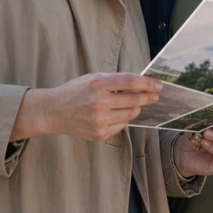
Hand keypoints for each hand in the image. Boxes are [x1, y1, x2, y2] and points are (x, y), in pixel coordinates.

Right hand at [10, 73, 161, 141]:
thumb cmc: (76, 91)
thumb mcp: (93, 78)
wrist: (53, 111)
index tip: (158, 85)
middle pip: (133, 100)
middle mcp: (98, 102)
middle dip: (148, 97)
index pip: (130, 82)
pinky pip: (121, 125)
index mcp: (97, 83)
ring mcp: (98, 120)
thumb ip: (115, 81)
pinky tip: (116, 114)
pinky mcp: (99, 133)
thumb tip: (141, 84)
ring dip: (135, 108)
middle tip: (155, 96)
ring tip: (132, 104)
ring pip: (130, 114)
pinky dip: (123, 118)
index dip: (147, 83)